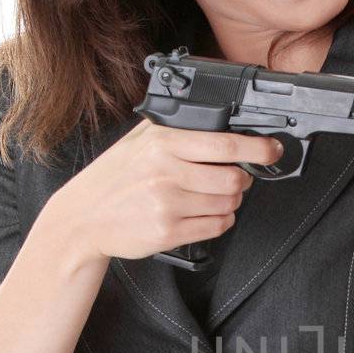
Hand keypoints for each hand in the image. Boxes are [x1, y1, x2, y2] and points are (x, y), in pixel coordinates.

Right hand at [54, 122, 284, 263]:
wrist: (82, 218)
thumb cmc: (113, 178)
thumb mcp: (138, 141)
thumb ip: (174, 128)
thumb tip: (222, 119)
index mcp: (162, 143)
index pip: (224, 145)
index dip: (257, 149)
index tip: (271, 150)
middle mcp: (165, 173)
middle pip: (233, 179)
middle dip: (243, 180)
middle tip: (236, 177)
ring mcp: (167, 205)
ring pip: (228, 205)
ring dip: (230, 202)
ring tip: (211, 196)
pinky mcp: (168, 233)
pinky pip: (215, 227)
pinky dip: (219, 220)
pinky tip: (202, 213)